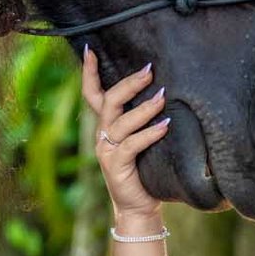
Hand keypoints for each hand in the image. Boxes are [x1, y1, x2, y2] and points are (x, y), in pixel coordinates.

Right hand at [83, 47, 168, 226]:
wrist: (138, 207)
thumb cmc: (145, 169)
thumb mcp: (141, 139)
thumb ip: (144, 119)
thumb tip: (165, 89)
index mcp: (106, 126)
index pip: (92, 94)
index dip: (89, 72)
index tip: (89, 48)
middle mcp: (102, 135)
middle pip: (108, 102)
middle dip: (128, 84)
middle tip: (149, 70)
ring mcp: (106, 151)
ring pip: (120, 122)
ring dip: (143, 108)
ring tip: (162, 98)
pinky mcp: (116, 167)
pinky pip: (131, 145)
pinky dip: (149, 134)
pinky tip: (165, 125)